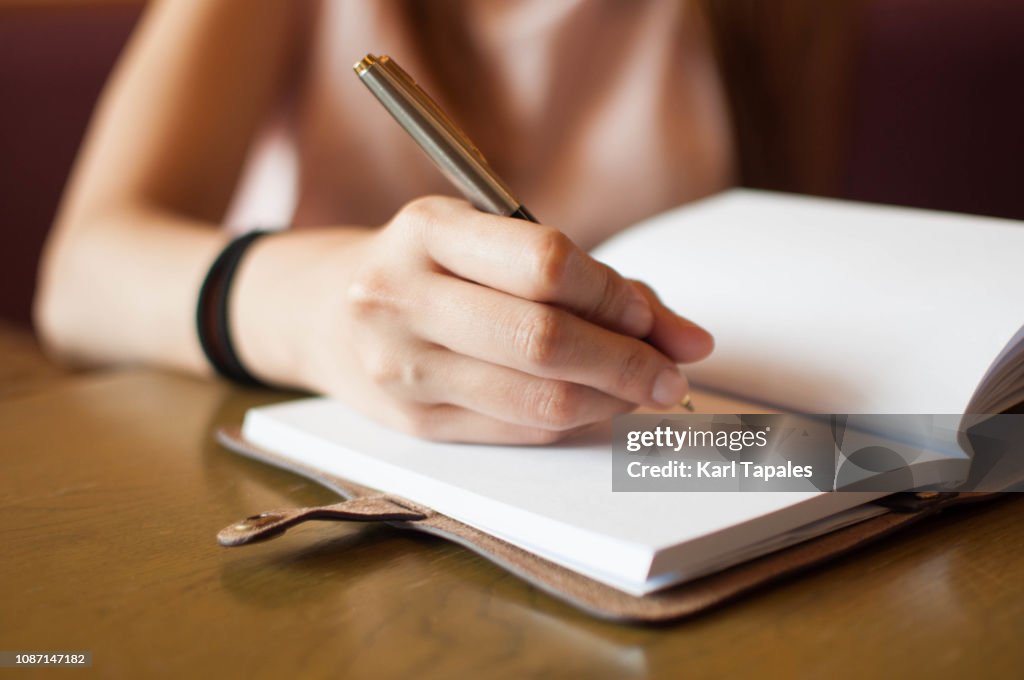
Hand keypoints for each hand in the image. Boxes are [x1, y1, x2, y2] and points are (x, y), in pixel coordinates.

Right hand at [301, 196, 712, 443]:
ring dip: (610, 400)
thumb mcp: (489, 240)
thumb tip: (689, 339)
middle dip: (628, 362)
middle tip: (672, 373)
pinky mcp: (413, 422)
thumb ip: (592, 279)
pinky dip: (573, 421)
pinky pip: (519, 431)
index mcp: (428, 230)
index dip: (613, 296)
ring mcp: (403, 367)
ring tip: (640, 390)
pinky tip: (593, 405)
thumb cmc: (429, 267)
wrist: (325, 311)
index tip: (647, 318)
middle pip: (544, 341)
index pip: (545, 265)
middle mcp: (404, 297)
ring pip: (537, 400)